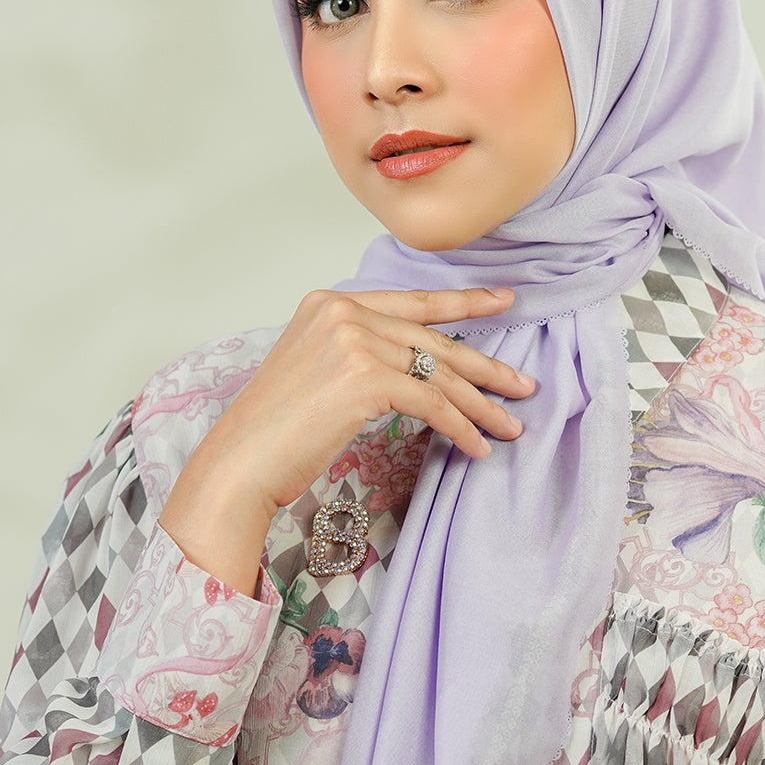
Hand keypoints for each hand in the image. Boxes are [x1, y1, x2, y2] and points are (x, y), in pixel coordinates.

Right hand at [183, 284, 537, 520]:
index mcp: (329, 304)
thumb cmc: (274, 433)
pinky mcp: (365, 378)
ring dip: (481, 405)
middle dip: (485, 367)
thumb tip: (417, 367)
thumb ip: (359, 353)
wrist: (241, 463)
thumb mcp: (315, 372)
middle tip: (523, 385)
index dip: (463, 303)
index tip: (503, 302)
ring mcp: (354, 341)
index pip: (411, 302)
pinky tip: (476, 448)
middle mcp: (342, 312)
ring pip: (439, 373)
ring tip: (510, 426)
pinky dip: (460, 428)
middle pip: (433, 339)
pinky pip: (432, 402)